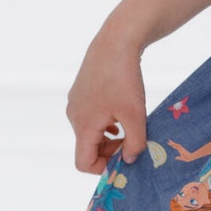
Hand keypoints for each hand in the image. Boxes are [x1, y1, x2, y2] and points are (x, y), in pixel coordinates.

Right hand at [66, 28, 147, 172]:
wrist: (115, 42)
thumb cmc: (124, 79)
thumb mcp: (135, 115)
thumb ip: (135, 143)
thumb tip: (130, 160)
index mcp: (84, 125)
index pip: (83, 163)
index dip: (103, 168)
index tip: (125, 161)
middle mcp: (74, 116)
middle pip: (88, 148)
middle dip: (110, 152)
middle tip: (134, 144)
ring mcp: (76, 103)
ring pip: (90, 132)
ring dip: (109, 137)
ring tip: (130, 128)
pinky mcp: (81, 92)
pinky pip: (91, 118)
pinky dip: (105, 123)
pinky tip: (122, 115)